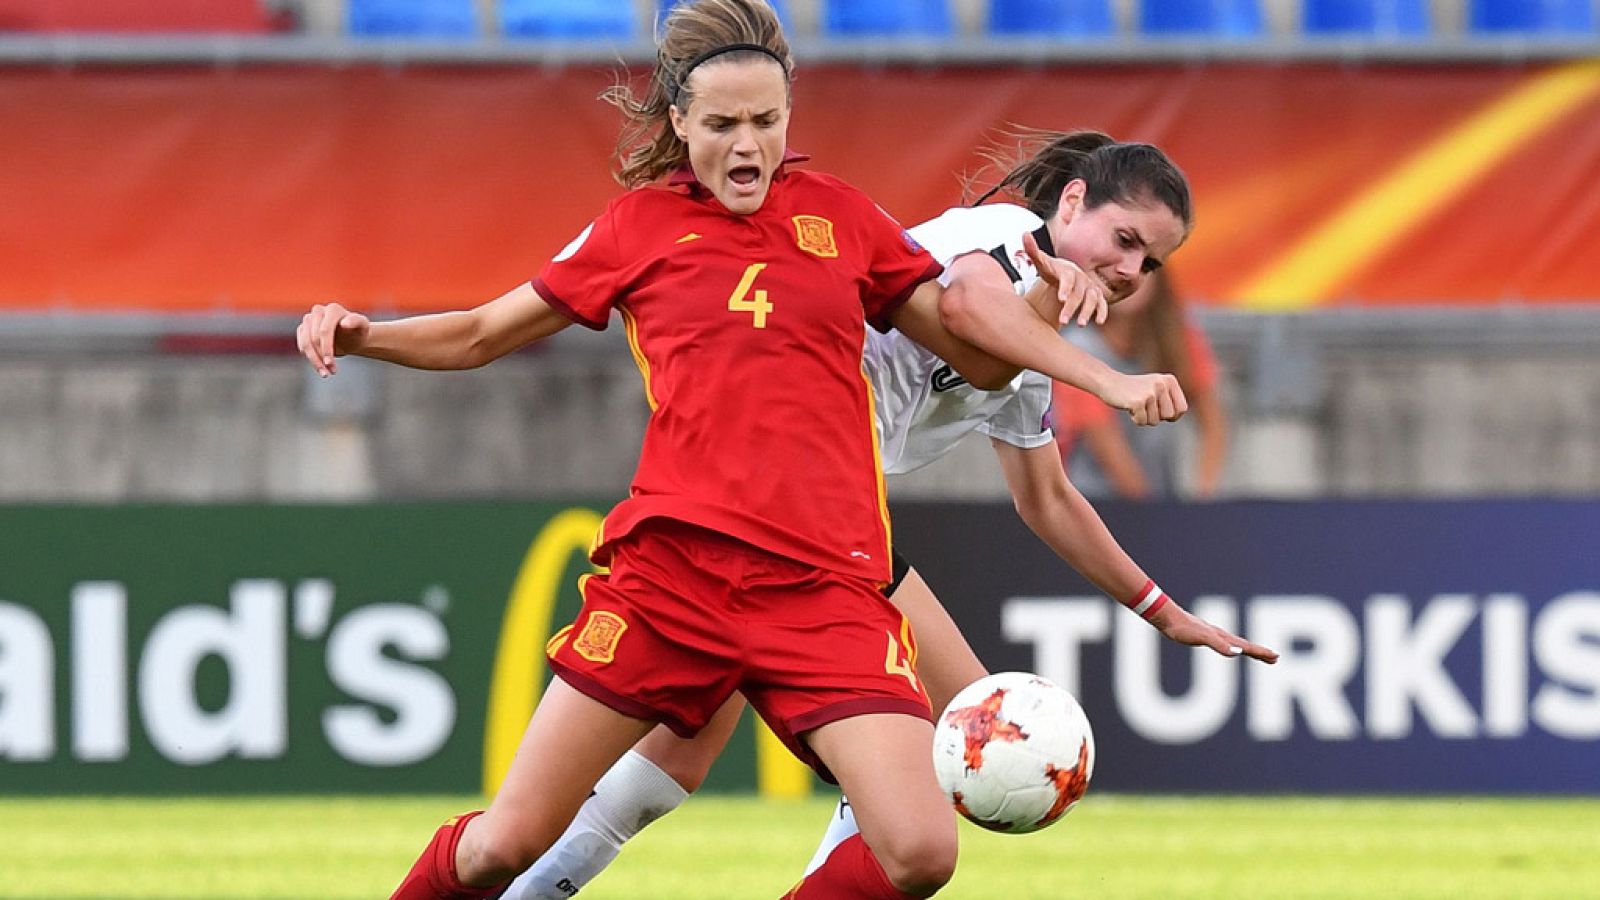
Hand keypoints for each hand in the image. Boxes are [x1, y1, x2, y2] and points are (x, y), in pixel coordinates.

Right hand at [296, 302, 370, 377]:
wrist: (352, 336)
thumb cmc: (358, 331)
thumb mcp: (363, 326)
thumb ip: (356, 322)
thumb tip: (344, 323)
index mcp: (333, 309)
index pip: (324, 331)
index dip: (326, 349)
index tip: (331, 364)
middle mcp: (318, 311)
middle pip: (313, 339)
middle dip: (322, 358)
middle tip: (332, 372)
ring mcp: (308, 319)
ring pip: (305, 343)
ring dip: (314, 361)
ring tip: (325, 374)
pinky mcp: (302, 329)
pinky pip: (302, 345)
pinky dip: (310, 358)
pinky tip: (320, 367)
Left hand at [1022, 231, 1106, 328]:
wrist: (1067, 273)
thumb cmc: (1052, 270)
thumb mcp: (1042, 262)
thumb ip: (1032, 251)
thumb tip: (1024, 234)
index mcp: (1067, 271)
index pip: (1067, 279)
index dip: (1065, 288)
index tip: (1061, 298)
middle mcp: (1081, 279)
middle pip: (1078, 294)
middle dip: (1071, 307)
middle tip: (1063, 321)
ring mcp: (1090, 288)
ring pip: (1092, 300)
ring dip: (1087, 312)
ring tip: (1081, 324)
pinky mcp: (1097, 297)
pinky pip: (1102, 304)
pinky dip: (1102, 312)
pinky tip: (1099, 322)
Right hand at [1100, 371, 1187, 425]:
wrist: (1109, 382)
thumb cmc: (1134, 390)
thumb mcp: (1156, 388)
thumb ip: (1169, 399)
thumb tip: (1177, 416)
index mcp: (1169, 380)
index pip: (1182, 408)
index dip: (1173, 416)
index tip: (1161, 412)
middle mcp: (1162, 384)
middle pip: (1169, 416)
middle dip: (1157, 417)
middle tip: (1145, 407)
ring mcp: (1150, 393)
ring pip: (1155, 421)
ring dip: (1145, 418)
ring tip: (1136, 405)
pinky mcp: (1138, 402)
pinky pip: (1142, 421)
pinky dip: (1135, 419)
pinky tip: (1129, 408)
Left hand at [1149, 602, 1277, 662]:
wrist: (1167, 618)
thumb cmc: (1183, 628)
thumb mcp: (1202, 638)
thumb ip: (1219, 645)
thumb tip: (1236, 653)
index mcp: (1223, 637)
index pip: (1246, 646)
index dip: (1261, 652)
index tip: (1275, 657)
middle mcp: (1221, 635)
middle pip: (1245, 645)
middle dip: (1260, 652)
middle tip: (1275, 658)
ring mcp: (1213, 635)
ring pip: (1236, 644)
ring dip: (1249, 650)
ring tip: (1259, 655)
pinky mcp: (1204, 636)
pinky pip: (1225, 643)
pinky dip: (1234, 648)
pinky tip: (1231, 649)